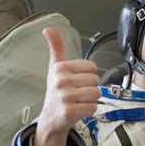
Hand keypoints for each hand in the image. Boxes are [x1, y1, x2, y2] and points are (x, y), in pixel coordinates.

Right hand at [34, 27, 100, 145]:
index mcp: (60, 67)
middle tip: (79, 93)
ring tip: (79, 101)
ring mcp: (64, 96)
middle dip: (91, 88)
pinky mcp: (69, 111)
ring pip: (96, 94)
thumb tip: (48, 28)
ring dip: (91, 100)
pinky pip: (93, 107)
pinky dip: (90, 110)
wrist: (51, 117)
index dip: (89, 75)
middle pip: (96, 81)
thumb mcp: (55, 67)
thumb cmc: (57, 90)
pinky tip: (79, 109)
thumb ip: (56, 47)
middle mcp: (61, 80)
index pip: (92, 67)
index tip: (77, 81)